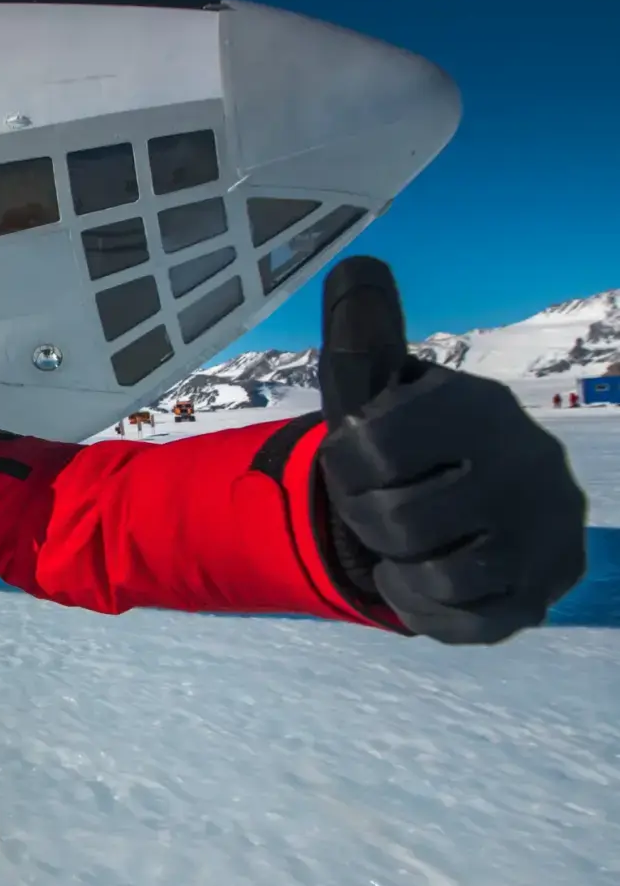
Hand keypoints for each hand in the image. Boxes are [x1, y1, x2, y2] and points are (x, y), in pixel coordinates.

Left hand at [315, 256, 586, 643]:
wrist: (471, 502)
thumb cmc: (409, 440)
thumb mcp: (379, 386)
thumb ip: (361, 335)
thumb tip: (355, 264)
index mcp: (479, 407)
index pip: (366, 450)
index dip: (340, 465)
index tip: (358, 457)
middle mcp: (529, 466)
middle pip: (394, 520)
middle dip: (366, 518)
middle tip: (379, 503)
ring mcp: (544, 534)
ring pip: (434, 575)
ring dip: (396, 562)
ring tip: (404, 539)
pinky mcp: (541, 594)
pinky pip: (461, 621)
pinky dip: (421, 605)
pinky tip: (420, 575)